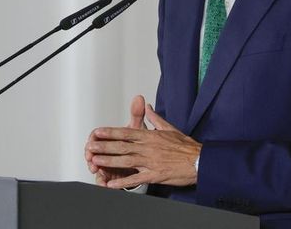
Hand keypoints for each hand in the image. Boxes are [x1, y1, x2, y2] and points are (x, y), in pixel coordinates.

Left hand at [86, 103, 200, 188]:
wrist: (200, 161)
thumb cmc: (186, 147)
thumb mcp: (170, 128)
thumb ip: (155, 118)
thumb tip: (147, 106)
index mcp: (150, 136)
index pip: (126, 132)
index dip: (110, 132)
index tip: (97, 132)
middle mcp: (148, 148)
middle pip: (122, 146)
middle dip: (104, 146)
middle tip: (90, 147)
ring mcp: (151, 162)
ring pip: (126, 161)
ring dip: (109, 161)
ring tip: (95, 162)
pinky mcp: (155, 175)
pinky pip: (136, 178)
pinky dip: (124, 182)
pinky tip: (112, 184)